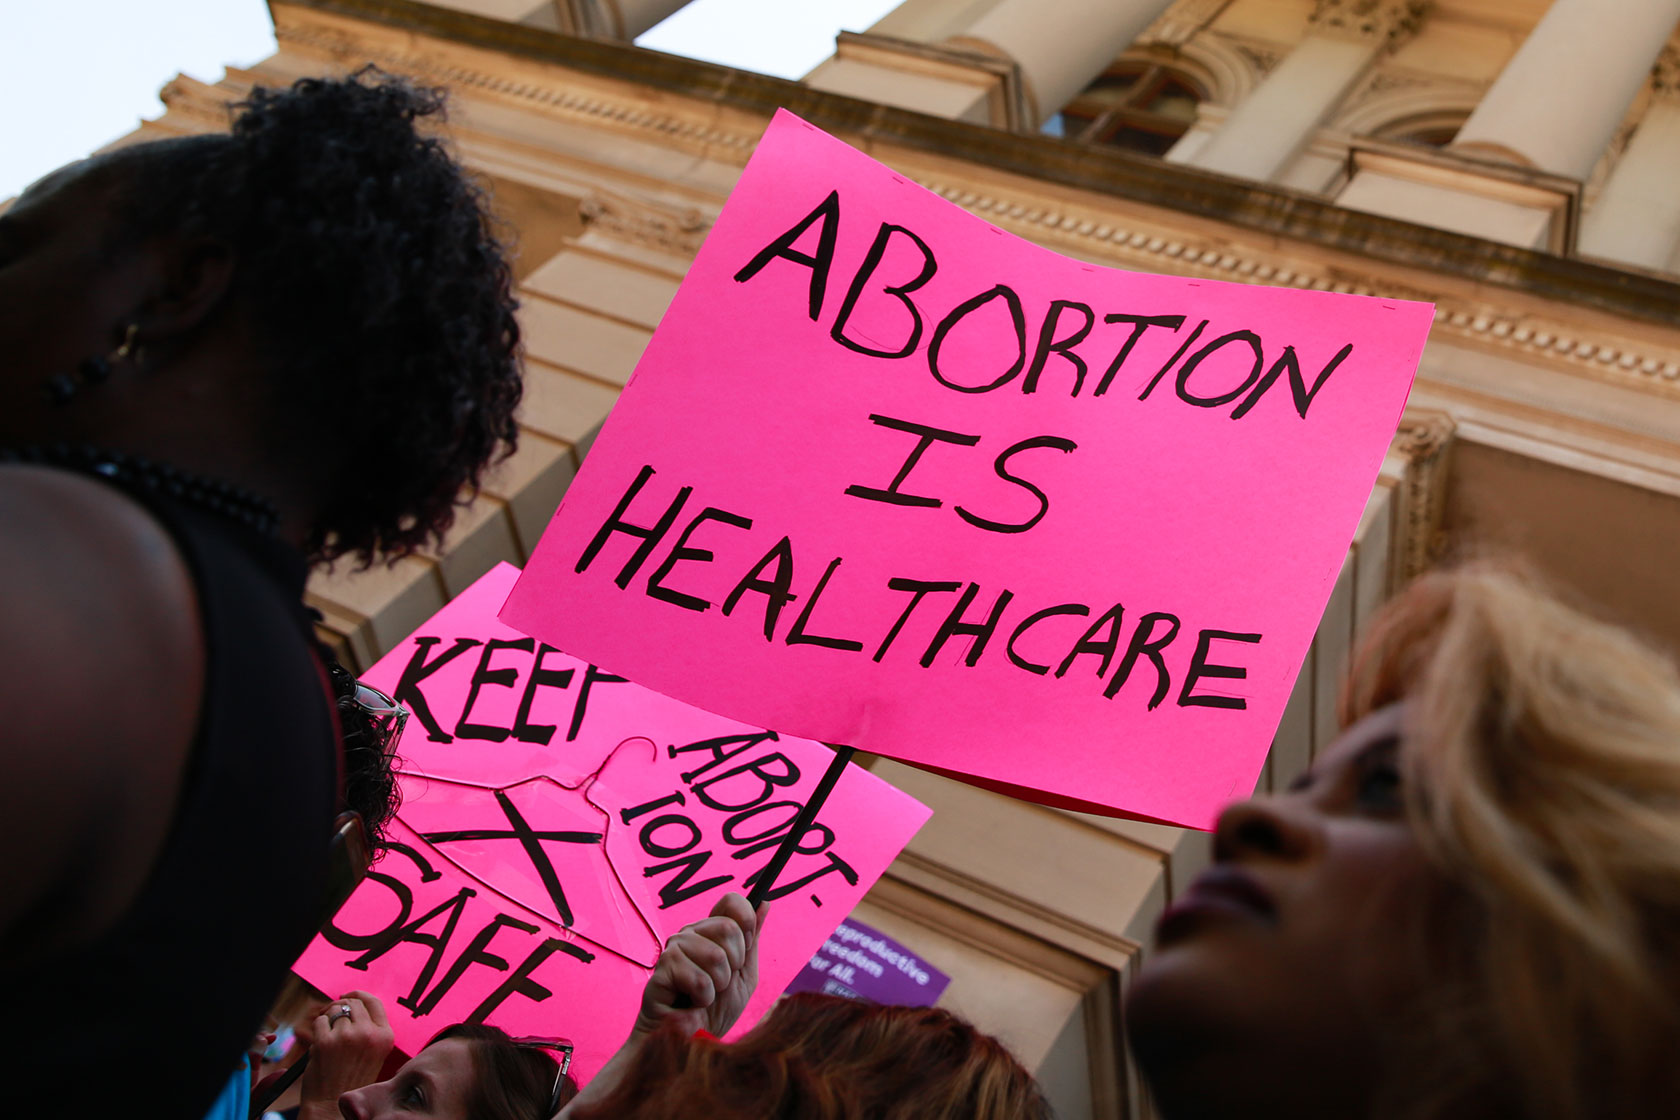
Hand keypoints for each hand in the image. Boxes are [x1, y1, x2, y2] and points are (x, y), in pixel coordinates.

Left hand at [299, 991, 394, 1104]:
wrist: (333, 1106)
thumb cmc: (352, 1081)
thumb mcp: (375, 1054)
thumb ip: (371, 1030)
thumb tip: (355, 1004)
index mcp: (384, 1037)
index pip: (374, 1002)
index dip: (358, 995)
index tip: (348, 996)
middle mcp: (368, 1034)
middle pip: (352, 1003)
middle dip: (340, 1006)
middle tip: (331, 1016)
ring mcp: (347, 1036)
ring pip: (334, 1011)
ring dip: (328, 1019)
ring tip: (327, 1035)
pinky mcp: (326, 1042)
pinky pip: (320, 1021)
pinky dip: (317, 1029)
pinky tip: (320, 1043)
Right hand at [635, 892, 767, 1039]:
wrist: (692, 1043)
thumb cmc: (715, 1010)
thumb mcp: (744, 975)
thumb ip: (752, 940)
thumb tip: (764, 903)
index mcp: (710, 930)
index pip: (731, 902)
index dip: (746, 924)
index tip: (743, 952)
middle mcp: (690, 933)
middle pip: (728, 928)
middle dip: (734, 965)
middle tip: (719, 983)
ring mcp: (674, 948)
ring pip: (716, 956)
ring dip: (718, 986)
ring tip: (704, 996)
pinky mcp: (662, 969)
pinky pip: (699, 979)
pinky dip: (702, 999)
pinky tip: (691, 1004)